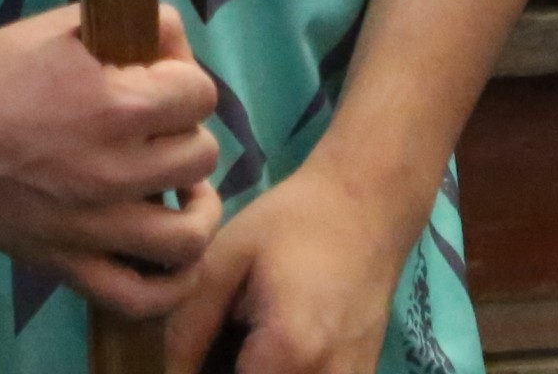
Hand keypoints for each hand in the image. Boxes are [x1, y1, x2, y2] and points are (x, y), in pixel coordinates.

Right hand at [0, 4, 224, 319]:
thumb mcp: (73, 25)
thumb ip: (141, 27)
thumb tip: (181, 47)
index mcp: (118, 107)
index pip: (200, 96)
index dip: (184, 81)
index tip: (159, 83)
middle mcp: (112, 173)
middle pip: (200, 156)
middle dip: (185, 134)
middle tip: (157, 132)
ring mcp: (89, 228)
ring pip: (187, 235)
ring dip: (197, 209)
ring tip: (184, 194)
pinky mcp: (62, 263)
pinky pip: (138, 297)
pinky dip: (170, 286)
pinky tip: (172, 260)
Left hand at [163, 166, 415, 373]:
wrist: (368, 202)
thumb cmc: (294, 221)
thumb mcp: (226, 257)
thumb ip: (189, 326)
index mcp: (287, 350)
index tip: (193, 359)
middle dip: (230, 372)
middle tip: (221, 345)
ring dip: (262, 372)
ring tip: (249, 347)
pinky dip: (290, 373)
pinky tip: (274, 351)